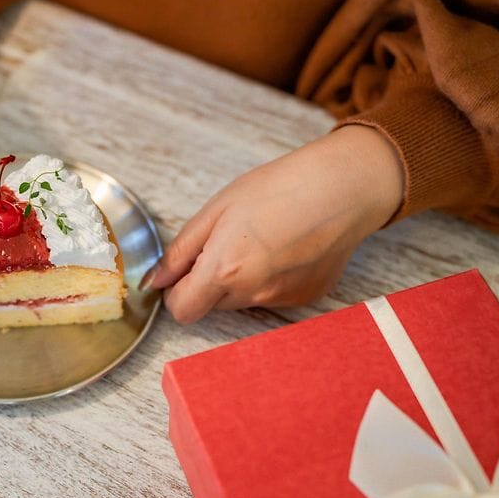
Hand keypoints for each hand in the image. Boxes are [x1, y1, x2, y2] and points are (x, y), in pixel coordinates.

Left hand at [144, 125, 404, 322]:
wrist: (342, 188)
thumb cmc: (279, 188)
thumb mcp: (218, 209)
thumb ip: (182, 250)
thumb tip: (156, 280)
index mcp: (224, 270)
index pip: (182, 310)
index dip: (177, 290)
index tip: (186, 267)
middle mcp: (252, 294)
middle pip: (211, 305)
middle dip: (209, 281)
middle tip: (227, 241)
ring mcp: (281, 299)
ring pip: (241, 301)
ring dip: (238, 280)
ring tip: (260, 239)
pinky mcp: (305, 298)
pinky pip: (272, 297)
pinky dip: (269, 279)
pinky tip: (285, 247)